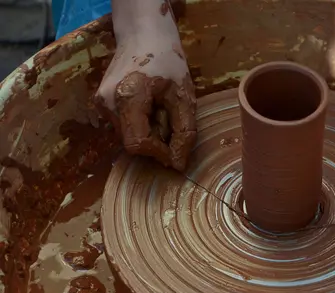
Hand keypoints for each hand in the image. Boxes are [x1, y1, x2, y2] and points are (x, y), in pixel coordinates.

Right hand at [95, 3, 195, 170]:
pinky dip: (141, 124)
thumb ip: (183, 132)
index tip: (177, 149)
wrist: (143, 35)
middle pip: (132, 141)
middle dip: (156, 139)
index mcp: (127, 97)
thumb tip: (178, 165)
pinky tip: (150, 106)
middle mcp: (107, 103)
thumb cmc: (167, 62)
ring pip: (128, 135)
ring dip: (149, 131)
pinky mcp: (102, 104)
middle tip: (171, 117)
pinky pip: (124, 126)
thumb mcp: (183, 97)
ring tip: (161, 108)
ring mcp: (101, 104)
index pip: (138, 143)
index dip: (159, 152)